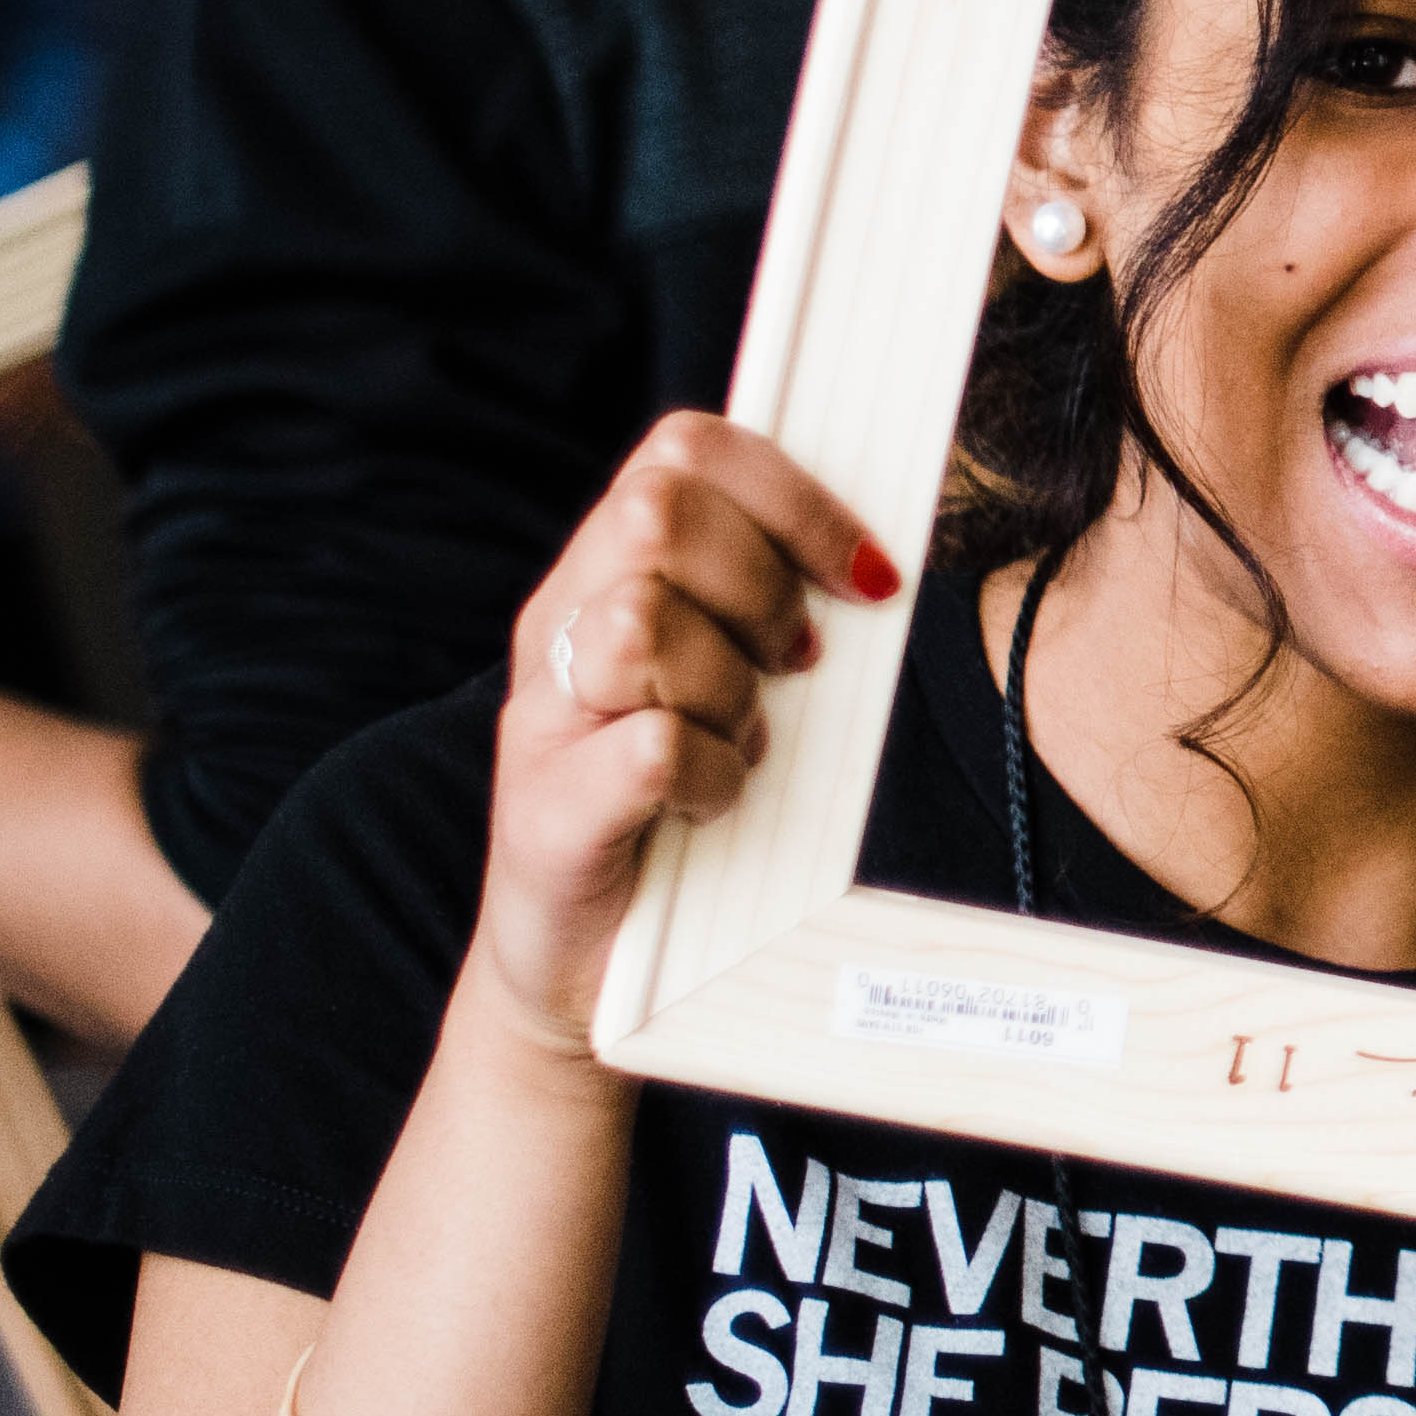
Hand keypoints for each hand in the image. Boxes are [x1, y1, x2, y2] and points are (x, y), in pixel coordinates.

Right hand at [480, 416, 896, 1057]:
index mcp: (603, 575)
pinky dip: (710, 776)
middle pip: (656, 516)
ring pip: (642, 625)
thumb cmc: (670, 805)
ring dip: (728, 689)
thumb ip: (767, 603)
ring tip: (738, 743)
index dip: (791, 494)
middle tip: (787, 669)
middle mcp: (556, 629)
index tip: (865, 573)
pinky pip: (650, 746)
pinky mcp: (545, 812)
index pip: (683, 452)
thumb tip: (874, 556)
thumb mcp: (725, 680)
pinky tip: (713, 801)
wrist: (582, 963)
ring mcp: (541, 720)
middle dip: (759, 588)